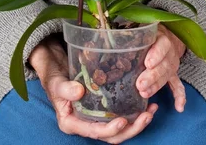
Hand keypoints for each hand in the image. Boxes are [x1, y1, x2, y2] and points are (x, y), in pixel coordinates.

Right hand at [28, 35, 158, 143]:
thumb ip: (65, 88)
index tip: (123, 121)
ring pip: (119, 129)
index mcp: (73, 124)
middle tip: (147, 116)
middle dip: (131, 129)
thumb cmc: (54, 78)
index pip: (95, 132)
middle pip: (111, 135)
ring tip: (151, 111)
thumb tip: (79, 92)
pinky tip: (146, 104)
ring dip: (136, 123)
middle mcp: (86, 125)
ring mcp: (95, 118)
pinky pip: (119, 115)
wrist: (56, 69)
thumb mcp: (56, 82)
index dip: (110, 130)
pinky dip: (133, 112)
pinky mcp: (102, 109)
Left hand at [136, 23, 186, 111]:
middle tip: (140, 84)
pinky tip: (179, 107)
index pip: (162, 45)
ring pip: (167, 76)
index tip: (147, 63)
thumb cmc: (148, 32)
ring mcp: (172, 64)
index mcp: (162, 38)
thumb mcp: (141, 27)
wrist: (167, 36)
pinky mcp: (173, 74)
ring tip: (144, 93)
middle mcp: (169, 52)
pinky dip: (180, 96)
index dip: (156, 54)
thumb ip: (130, 31)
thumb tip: (111, 33)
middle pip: (163, 65)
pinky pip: (178, 85)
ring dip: (156, 86)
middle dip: (152, 76)